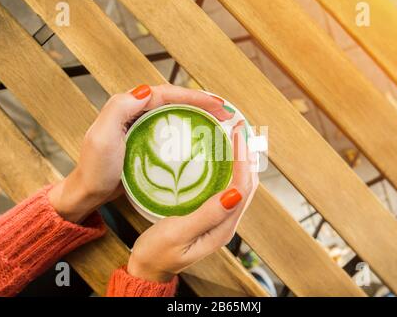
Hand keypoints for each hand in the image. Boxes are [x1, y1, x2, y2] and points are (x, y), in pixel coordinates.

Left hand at [48, 84, 232, 222]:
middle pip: (175, 101)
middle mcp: (137, 112)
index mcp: (128, 106)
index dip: (194, 96)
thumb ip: (120, 108)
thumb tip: (147, 90)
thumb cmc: (95, 168)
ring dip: (199, 114)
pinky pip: (173, 130)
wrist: (89, 192)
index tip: (217, 104)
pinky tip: (203, 139)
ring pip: (176, 114)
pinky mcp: (148, 141)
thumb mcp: (102, 137)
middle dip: (202, 103)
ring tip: (220, 122)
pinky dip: (190, 130)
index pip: (166, 94)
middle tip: (226, 112)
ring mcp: (143, 127)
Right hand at [127, 121, 258, 281]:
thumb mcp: (179, 233)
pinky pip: (227, 187)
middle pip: (247, 184)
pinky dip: (229, 168)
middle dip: (248, 155)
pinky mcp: (211, 214)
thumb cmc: (158, 252)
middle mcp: (227, 222)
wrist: (148, 268)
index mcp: (222, 227)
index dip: (244, 160)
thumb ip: (208, 214)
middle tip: (240, 129)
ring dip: (241, 160)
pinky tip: (221, 156)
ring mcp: (220, 218)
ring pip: (239, 184)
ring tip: (235, 137)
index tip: (238, 134)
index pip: (243, 188)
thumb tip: (235, 192)